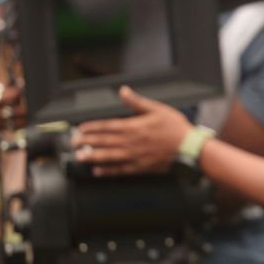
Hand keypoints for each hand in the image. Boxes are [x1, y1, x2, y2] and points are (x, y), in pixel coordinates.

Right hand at [0, 77, 25, 128]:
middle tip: (20, 98)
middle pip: (19, 111)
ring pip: (18, 123)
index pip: (12, 96)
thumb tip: (18, 83)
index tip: (20, 87)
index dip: (19, 91)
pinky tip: (14, 114)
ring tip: (19, 106)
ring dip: (22, 114)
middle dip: (23, 103)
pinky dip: (16, 122)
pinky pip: (11, 128)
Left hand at [72, 86, 192, 175]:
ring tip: (80, 157)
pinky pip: (121, 170)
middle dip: (88, 142)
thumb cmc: (175, 128)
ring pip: (109, 156)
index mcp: (134, 127)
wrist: (189, 148)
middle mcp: (132, 143)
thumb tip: (123, 91)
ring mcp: (135, 156)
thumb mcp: (157, 109)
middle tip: (74, 143)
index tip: (80, 129)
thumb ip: (137, 102)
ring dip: (93, 157)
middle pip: (105, 142)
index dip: (92, 127)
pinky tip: (98, 171)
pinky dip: (108, 171)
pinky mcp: (141, 167)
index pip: (108, 126)